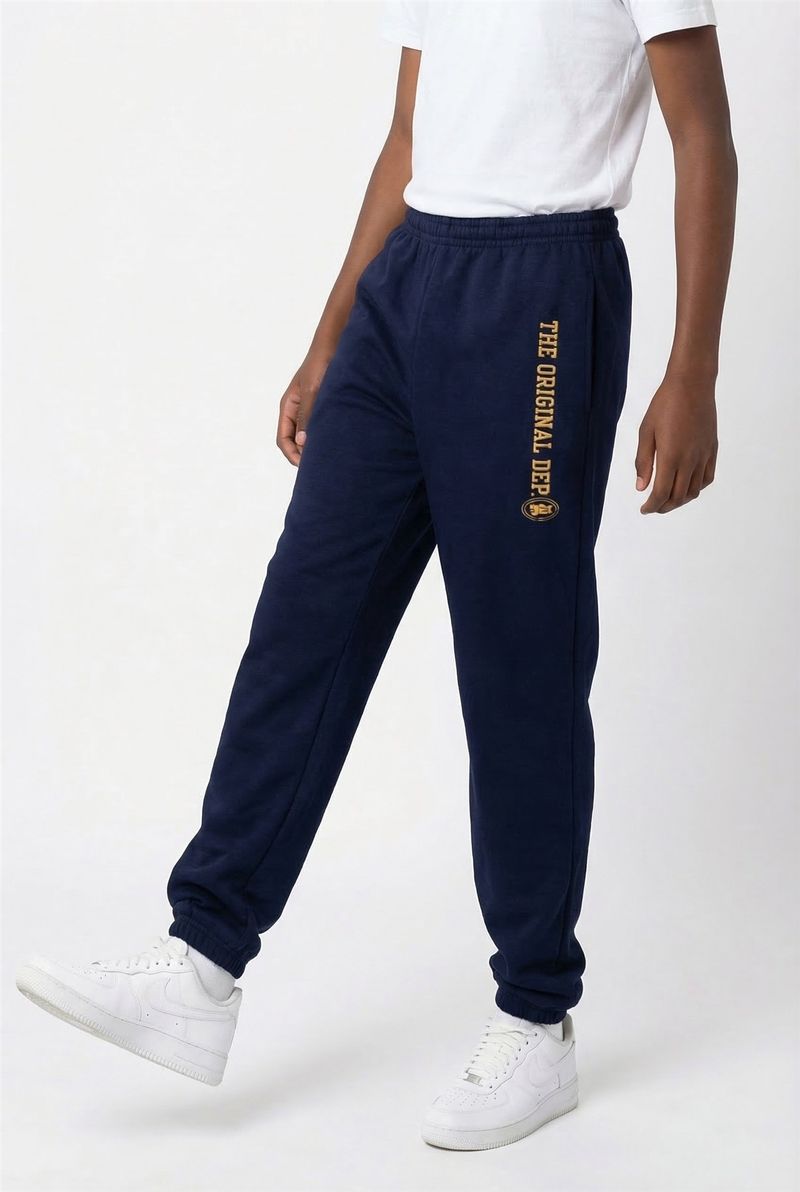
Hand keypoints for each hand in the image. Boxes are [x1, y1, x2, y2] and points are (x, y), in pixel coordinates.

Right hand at [276, 345, 332, 465]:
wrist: (335, 344)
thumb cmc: (321, 363)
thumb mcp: (313, 390)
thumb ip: (308, 415)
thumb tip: (303, 442)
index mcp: (288, 407)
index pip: (283, 439)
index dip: (292, 455)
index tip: (306, 466)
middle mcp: (297, 411)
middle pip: (294, 442)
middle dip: (303, 455)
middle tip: (320, 466)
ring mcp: (309, 409)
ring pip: (307, 436)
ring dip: (314, 447)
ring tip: (329, 457)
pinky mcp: (323, 407)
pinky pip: (319, 428)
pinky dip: (324, 437)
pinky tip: (337, 443)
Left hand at [635, 374, 717, 513]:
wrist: (692, 384)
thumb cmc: (664, 405)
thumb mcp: (646, 432)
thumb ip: (643, 461)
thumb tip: (641, 487)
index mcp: (671, 456)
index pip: (662, 493)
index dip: (652, 506)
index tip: (644, 509)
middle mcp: (690, 460)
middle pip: (678, 496)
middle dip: (664, 506)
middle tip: (653, 507)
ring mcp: (704, 455)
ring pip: (694, 490)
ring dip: (680, 500)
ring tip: (668, 500)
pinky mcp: (712, 449)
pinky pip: (707, 477)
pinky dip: (697, 488)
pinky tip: (687, 486)